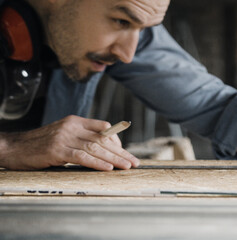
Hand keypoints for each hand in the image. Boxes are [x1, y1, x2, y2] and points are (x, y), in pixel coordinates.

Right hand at [0, 115, 139, 170]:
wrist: (13, 148)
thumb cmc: (40, 144)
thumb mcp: (63, 135)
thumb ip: (81, 138)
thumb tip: (104, 149)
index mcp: (75, 121)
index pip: (104, 128)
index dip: (117, 140)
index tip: (125, 152)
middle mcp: (71, 127)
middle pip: (103, 139)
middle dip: (121, 152)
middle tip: (134, 162)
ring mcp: (64, 138)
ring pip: (96, 148)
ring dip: (114, 159)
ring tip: (127, 166)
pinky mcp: (57, 150)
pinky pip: (82, 157)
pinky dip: (97, 163)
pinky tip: (108, 168)